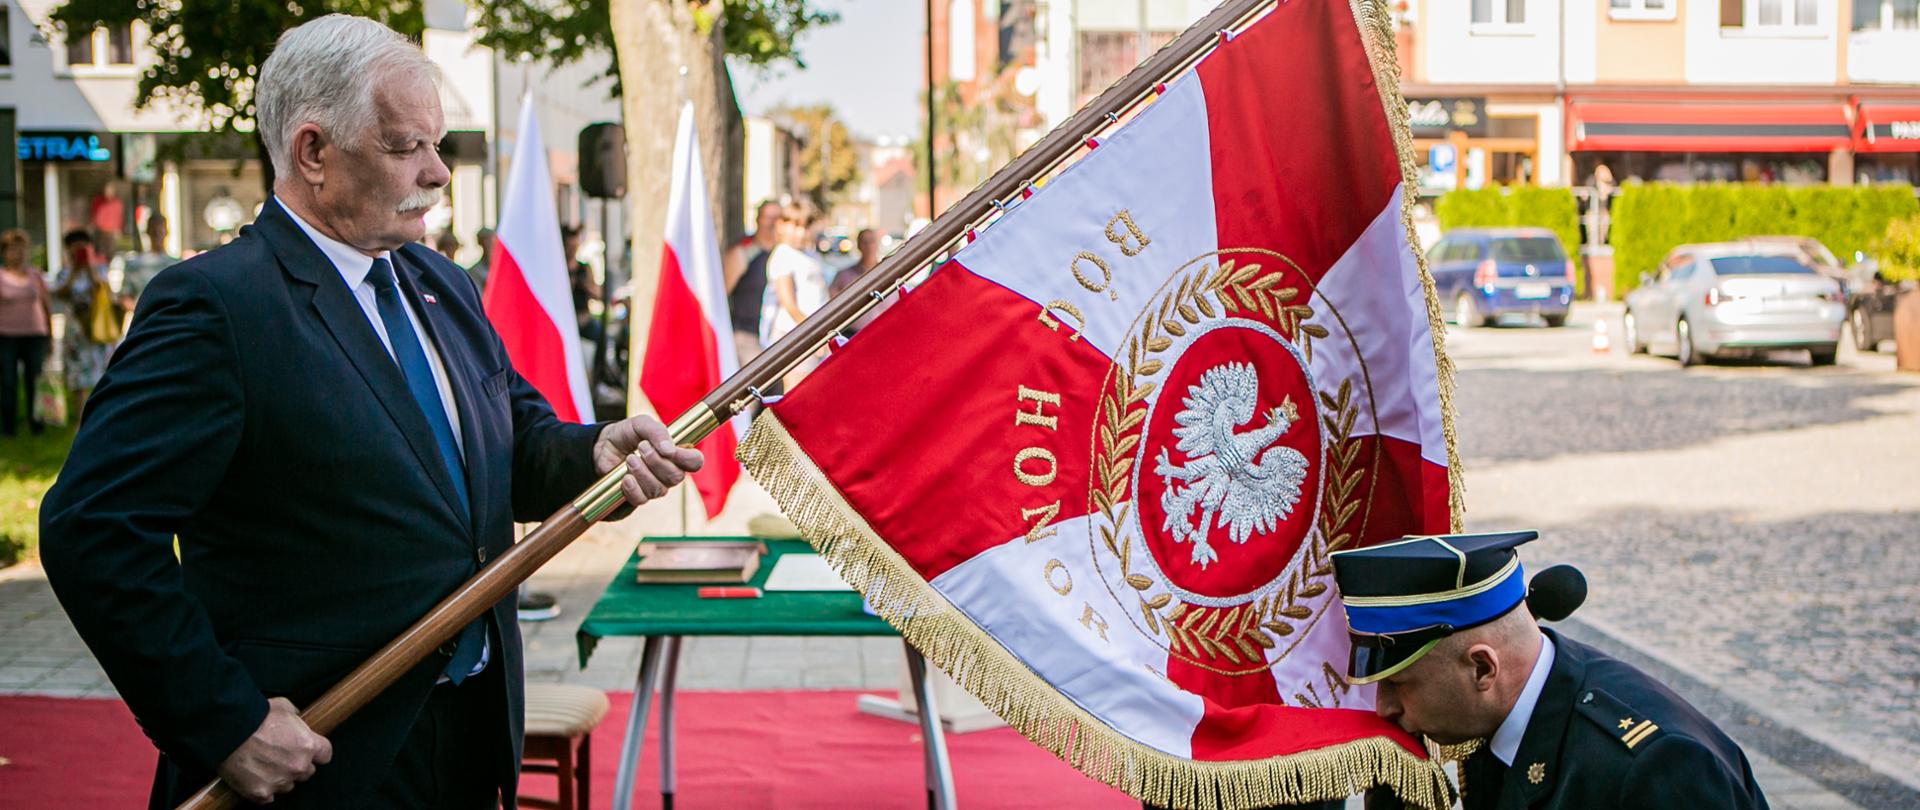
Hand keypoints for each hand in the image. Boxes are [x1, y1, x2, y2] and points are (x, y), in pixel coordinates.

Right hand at [216, 697, 331, 803]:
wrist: (226, 731)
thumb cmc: (255, 716)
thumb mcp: (284, 706)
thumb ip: (296, 717)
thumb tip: (297, 719)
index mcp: (308, 745)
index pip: (325, 755)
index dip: (317, 752)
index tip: (309, 750)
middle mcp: (298, 767)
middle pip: (307, 772)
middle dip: (298, 764)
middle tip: (281, 755)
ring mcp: (279, 782)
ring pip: (288, 785)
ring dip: (281, 777)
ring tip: (265, 764)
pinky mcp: (260, 793)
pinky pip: (268, 797)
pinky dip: (263, 789)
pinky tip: (255, 776)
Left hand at [595, 415, 703, 505]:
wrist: (602, 446)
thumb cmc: (627, 434)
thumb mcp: (641, 424)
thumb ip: (657, 431)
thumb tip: (669, 449)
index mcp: (676, 454)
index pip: (695, 462)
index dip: (686, 459)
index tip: (668, 450)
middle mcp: (669, 473)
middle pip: (676, 477)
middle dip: (657, 462)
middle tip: (641, 446)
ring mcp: (655, 486)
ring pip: (658, 489)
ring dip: (642, 472)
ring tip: (629, 458)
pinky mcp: (638, 497)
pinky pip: (641, 499)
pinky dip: (632, 488)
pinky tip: (625, 477)